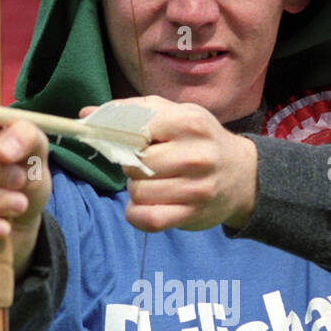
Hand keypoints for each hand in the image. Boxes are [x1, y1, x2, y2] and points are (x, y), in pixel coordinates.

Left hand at [79, 97, 257, 232]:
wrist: (244, 176)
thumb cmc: (201, 141)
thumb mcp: (176, 115)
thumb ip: (132, 111)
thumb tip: (86, 115)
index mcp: (188, 122)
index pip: (134, 129)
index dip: (121, 137)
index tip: (123, 141)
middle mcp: (195, 155)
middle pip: (133, 165)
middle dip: (132, 167)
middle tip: (146, 166)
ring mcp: (196, 188)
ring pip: (138, 193)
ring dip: (136, 190)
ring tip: (152, 183)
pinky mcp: (192, 214)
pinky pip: (148, 219)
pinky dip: (137, 214)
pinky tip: (144, 206)